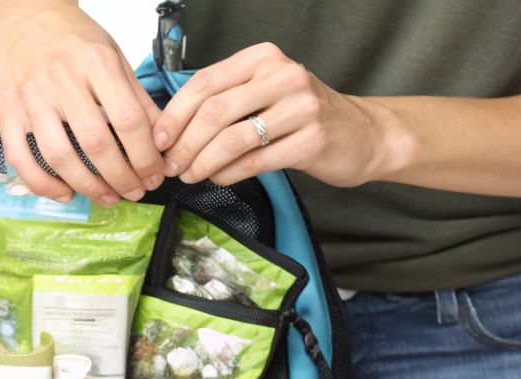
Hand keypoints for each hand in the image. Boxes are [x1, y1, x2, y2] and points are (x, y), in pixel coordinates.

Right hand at [0, 3, 165, 203]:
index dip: (145, 156)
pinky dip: (44, 185)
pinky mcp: (6, 114)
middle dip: (122, 178)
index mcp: (95, 63)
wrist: (19, 19)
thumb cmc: (71, 39)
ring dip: (89, 187)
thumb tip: (162, 139)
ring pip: (60, 157)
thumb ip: (137, 98)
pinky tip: (65, 193)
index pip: (128, 120)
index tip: (154, 174)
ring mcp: (30, 99)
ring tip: (109, 197)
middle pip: (96, 144)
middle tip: (136, 191)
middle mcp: (61, 80)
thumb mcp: (113, 56)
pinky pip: (21, 159)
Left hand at [153, 42, 392, 188]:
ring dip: (203, 163)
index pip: (205, 83)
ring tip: (190, 176)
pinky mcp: (311, 140)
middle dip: (184, 144)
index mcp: (264, 58)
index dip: (174, 115)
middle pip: (215, 112)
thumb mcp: (266, 93)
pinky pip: (255, 161)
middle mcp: (283, 75)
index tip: (157, 140)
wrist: (364, 134)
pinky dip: (228, 174)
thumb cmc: (305, 116)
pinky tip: (218, 179)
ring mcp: (300, 107)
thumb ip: (227, 101)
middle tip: (170, 166)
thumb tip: (172, 128)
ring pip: (232, 139)